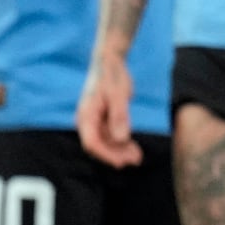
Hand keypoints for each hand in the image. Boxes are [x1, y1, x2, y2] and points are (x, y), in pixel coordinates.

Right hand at [76, 51, 140, 167]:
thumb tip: (121, 139)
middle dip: (116, 155)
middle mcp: (88, 120)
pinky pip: (111, 135)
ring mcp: (95, 120)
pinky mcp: (103, 118)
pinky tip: (134, 148)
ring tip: (138, 157)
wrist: (110, 61)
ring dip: (120, 150)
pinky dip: (122, 142)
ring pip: (106, 142)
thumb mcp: (118, 95)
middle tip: (135, 161)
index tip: (121, 162)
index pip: (92, 143)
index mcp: (86, 115)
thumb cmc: (112, 76)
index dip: (106, 155)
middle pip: (99, 145)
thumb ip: (119, 117)